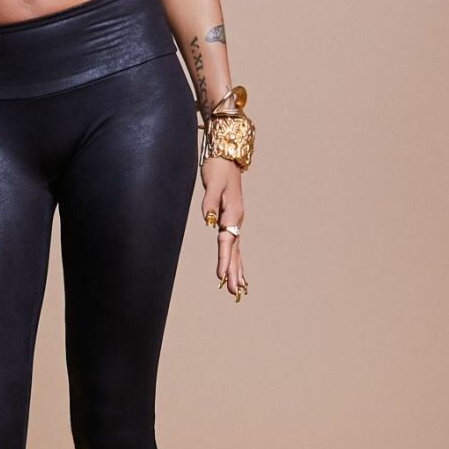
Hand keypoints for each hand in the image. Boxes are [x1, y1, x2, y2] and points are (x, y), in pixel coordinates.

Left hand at [200, 159, 247, 300]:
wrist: (227, 156)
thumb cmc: (217, 168)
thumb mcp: (213, 182)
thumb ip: (210, 201)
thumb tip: (209, 221)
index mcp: (232, 213)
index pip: (226, 240)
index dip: (223, 259)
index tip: (220, 276)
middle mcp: (236, 219)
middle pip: (234, 250)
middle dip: (233, 271)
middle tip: (234, 292)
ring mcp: (236, 220)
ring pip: (236, 250)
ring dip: (237, 269)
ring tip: (239, 289)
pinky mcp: (232, 219)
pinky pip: (234, 244)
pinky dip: (235, 258)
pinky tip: (236, 269)